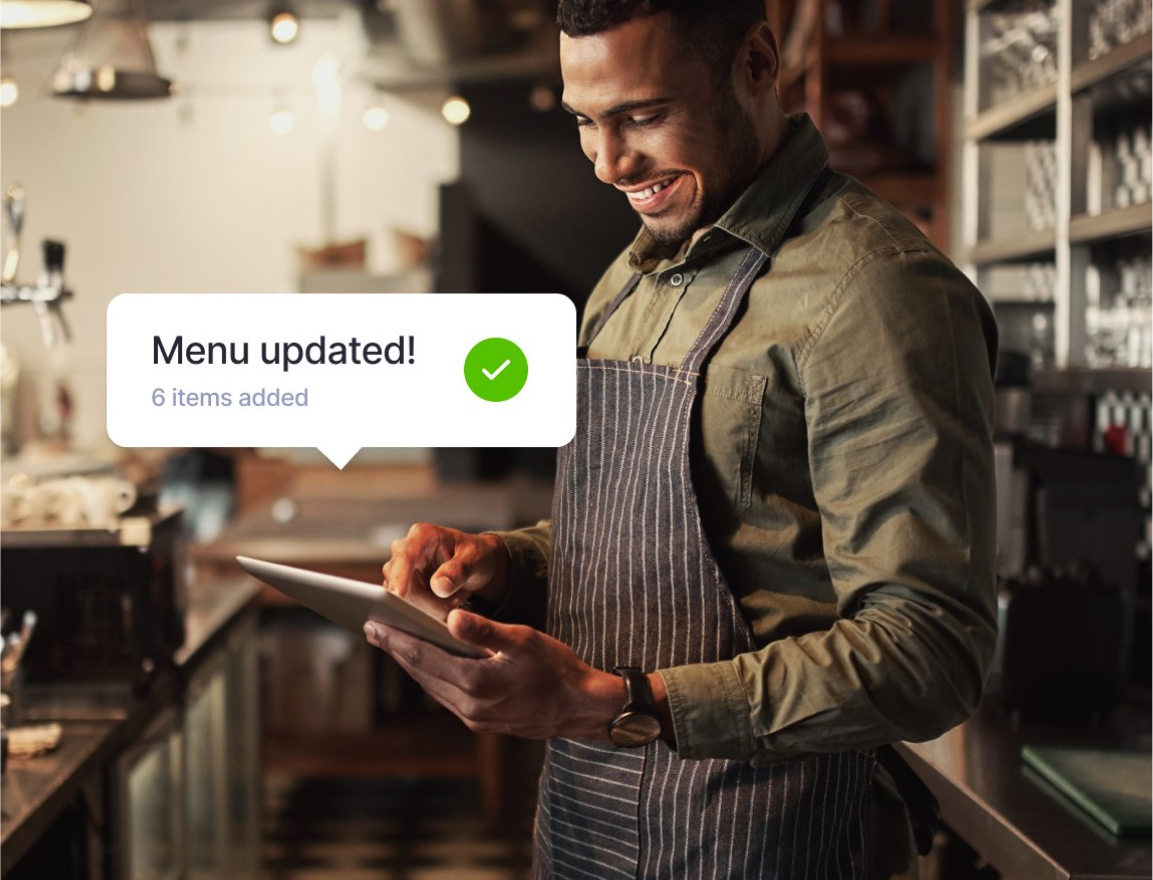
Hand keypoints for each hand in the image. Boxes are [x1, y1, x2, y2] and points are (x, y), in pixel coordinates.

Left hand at [363, 609, 623, 740]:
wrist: (581, 709)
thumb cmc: (557, 668)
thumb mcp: (525, 639)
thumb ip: (485, 629)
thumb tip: (450, 617)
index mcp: (477, 682)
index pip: (424, 656)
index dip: (396, 639)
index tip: (373, 623)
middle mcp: (469, 706)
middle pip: (421, 673)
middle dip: (396, 649)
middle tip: (372, 628)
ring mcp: (474, 717)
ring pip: (432, 685)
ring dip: (410, 663)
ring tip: (393, 643)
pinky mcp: (481, 721)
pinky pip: (446, 695)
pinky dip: (431, 675)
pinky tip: (426, 663)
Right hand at [383, 523, 509, 621]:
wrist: (475, 564)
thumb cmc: (475, 555)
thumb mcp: (475, 559)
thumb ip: (458, 571)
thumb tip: (438, 587)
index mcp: (423, 535)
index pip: (404, 556)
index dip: (399, 576)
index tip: (398, 596)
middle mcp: (406, 550)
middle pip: (399, 581)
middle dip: (422, 601)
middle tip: (450, 606)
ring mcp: (401, 570)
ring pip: (402, 598)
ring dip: (427, 607)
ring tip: (452, 601)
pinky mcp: (402, 587)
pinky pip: (407, 606)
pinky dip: (426, 612)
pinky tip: (444, 604)